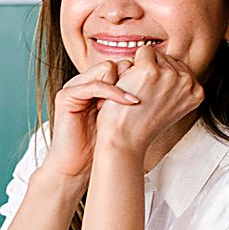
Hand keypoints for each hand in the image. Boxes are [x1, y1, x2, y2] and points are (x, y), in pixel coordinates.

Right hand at [40, 61, 140, 180]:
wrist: (78, 166)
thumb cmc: (102, 145)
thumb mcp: (123, 116)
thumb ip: (132, 98)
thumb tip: (162, 83)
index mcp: (97, 83)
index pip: (123, 65)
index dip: (138, 78)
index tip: (149, 97)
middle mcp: (85, 81)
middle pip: (117, 63)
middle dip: (132, 80)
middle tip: (138, 102)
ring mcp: (74, 86)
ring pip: (107, 68)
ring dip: (122, 86)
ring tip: (129, 107)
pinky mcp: (67, 95)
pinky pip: (95, 85)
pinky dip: (114, 93)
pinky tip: (130, 103)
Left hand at [96, 44, 202, 161]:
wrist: (125, 138)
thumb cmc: (143, 124)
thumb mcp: (172, 106)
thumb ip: (177, 86)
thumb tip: (171, 62)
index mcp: (197, 92)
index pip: (178, 68)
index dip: (161, 80)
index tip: (155, 100)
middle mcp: (187, 82)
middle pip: (166, 59)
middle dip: (152, 73)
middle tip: (145, 99)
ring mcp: (169, 75)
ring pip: (154, 54)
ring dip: (141, 70)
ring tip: (138, 94)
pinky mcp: (150, 70)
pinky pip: (141, 52)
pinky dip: (131, 67)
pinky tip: (129, 87)